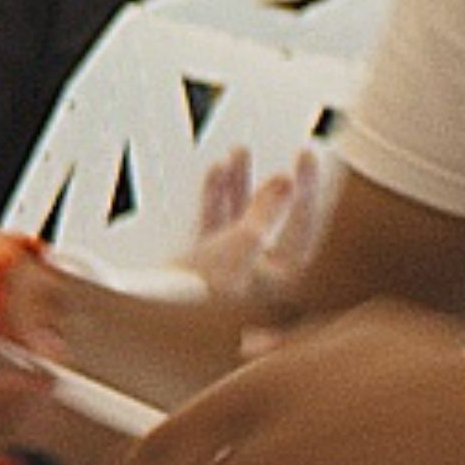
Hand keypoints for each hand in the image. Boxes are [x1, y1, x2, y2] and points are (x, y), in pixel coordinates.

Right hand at [179, 145, 331, 315]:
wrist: (158, 315)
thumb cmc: (206, 289)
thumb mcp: (244, 243)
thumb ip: (266, 211)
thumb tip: (287, 183)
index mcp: (282, 276)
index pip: (304, 224)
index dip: (307, 187)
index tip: (305, 156)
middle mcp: (261, 272)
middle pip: (273, 217)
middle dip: (268, 182)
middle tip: (277, 149)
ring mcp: (232, 267)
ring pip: (242, 216)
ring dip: (240, 183)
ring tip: (239, 152)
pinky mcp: (205, 264)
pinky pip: (215, 222)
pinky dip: (214, 197)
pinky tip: (214, 173)